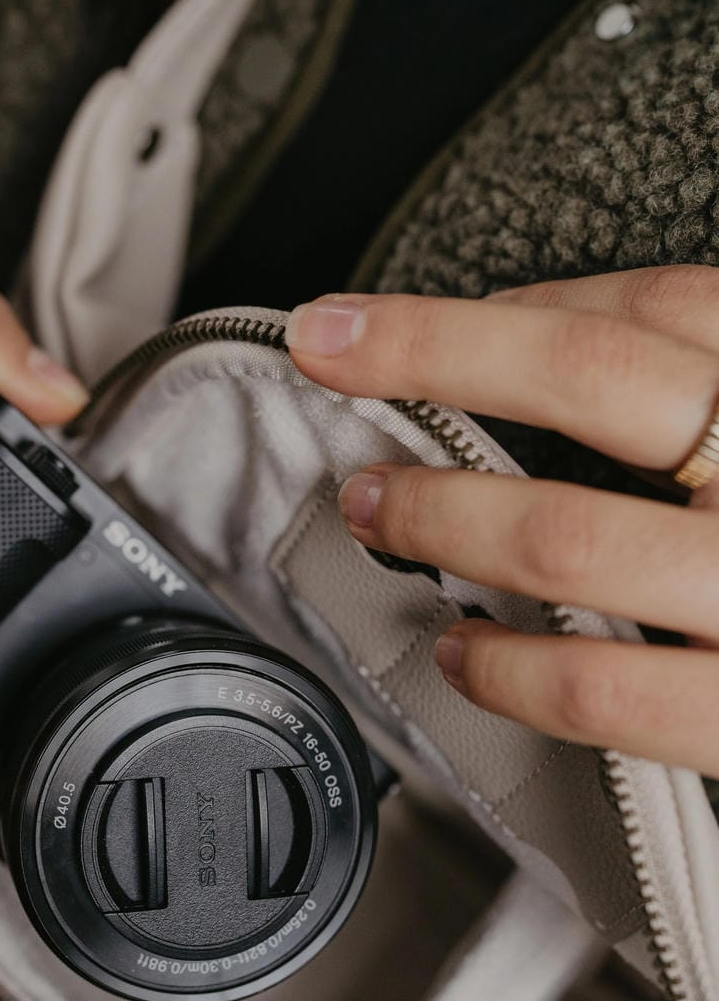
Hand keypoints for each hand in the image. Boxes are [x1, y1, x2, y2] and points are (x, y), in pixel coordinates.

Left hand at [286, 267, 718, 777]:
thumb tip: (568, 334)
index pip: (666, 308)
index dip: (524, 308)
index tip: (423, 318)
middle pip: (603, 379)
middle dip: (439, 352)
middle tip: (334, 349)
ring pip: (582, 536)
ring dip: (452, 513)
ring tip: (375, 503)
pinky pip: (620, 693)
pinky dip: (520, 673)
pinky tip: (463, 656)